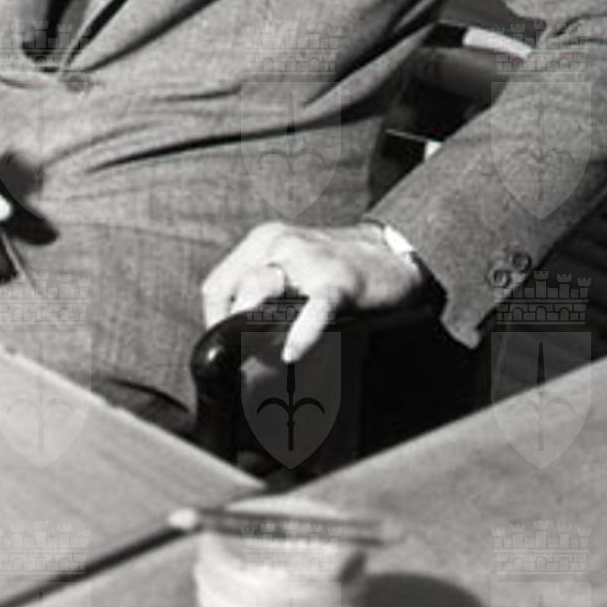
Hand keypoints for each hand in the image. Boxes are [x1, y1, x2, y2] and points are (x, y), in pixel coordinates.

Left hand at [201, 221, 428, 365]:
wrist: (391, 253)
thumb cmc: (337, 266)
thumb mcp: (291, 267)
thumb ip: (265, 293)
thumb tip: (239, 341)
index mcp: (263, 242)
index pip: (217, 285)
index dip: (214, 322)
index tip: (225, 349)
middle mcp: (279, 245)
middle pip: (234, 289)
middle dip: (230, 330)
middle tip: (237, 364)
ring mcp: (308, 260)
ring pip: (261, 289)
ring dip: (251, 330)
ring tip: (255, 363)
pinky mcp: (339, 280)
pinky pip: (314, 308)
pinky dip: (301, 333)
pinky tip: (292, 354)